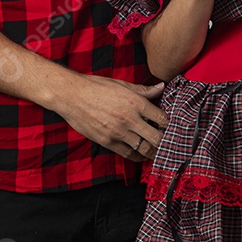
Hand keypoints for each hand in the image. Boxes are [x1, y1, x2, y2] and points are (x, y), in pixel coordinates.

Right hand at [54, 73, 168, 160]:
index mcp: (135, 102)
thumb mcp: (122, 84)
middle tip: (168, 143)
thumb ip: (143, 90)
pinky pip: (128, 154)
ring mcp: (118, 132)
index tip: (170, 127)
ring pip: (144, 149)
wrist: (71, 96)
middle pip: (156, 137)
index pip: (161, 118)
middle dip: (165, 142)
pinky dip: (138, 156)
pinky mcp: (108, 142)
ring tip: (157, 151)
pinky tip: (141, 154)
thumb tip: (161, 87)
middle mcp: (129, 119)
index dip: (169, 124)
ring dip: (153, 151)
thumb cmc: (96, 87)